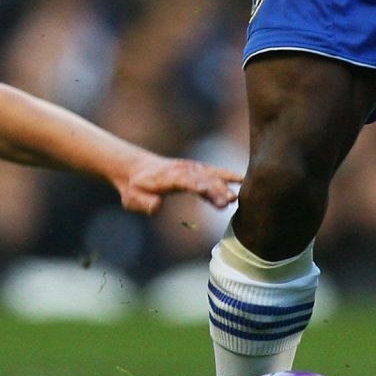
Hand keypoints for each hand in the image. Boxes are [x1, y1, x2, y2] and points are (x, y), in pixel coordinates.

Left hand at [116, 155, 241, 214]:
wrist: (135, 169)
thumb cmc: (135, 188)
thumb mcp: (133, 199)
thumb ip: (145, 203)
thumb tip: (157, 205)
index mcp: (167, 177)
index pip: (185, 181)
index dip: (198, 186)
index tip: (210, 194)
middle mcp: (182, 170)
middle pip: (202, 179)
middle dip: (216, 189)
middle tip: (230, 202)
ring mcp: (190, 169)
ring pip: (210, 176)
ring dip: (224, 185)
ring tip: (237, 198)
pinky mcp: (196, 172)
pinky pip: (214, 174)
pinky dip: (228, 176)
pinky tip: (243, 181)